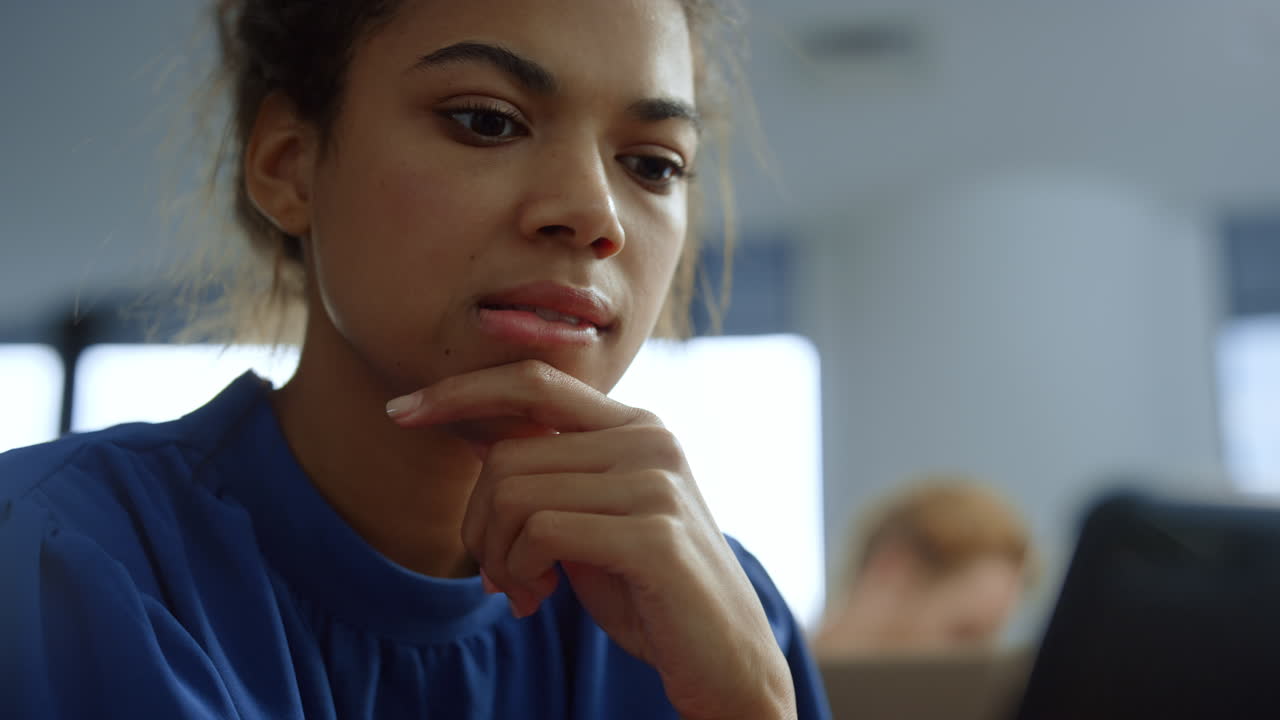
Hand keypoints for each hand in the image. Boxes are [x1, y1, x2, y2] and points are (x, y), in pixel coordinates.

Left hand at [388, 360, 796, 719]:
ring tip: (521, 591)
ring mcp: (656, 483)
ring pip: (515, 493)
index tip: (401, 412)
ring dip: (496, 555)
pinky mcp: (653, 535)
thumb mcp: (592, 520)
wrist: (725, 659)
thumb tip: (477, 437)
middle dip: (477, 524)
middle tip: (496, 576)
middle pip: (507, 456)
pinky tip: (538, 596)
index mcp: (635, 426)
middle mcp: (649, 440)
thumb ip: (550, 475)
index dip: (462, 390)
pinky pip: (540, 532)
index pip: (534, 381)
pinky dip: (519, 569)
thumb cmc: (649, 591)